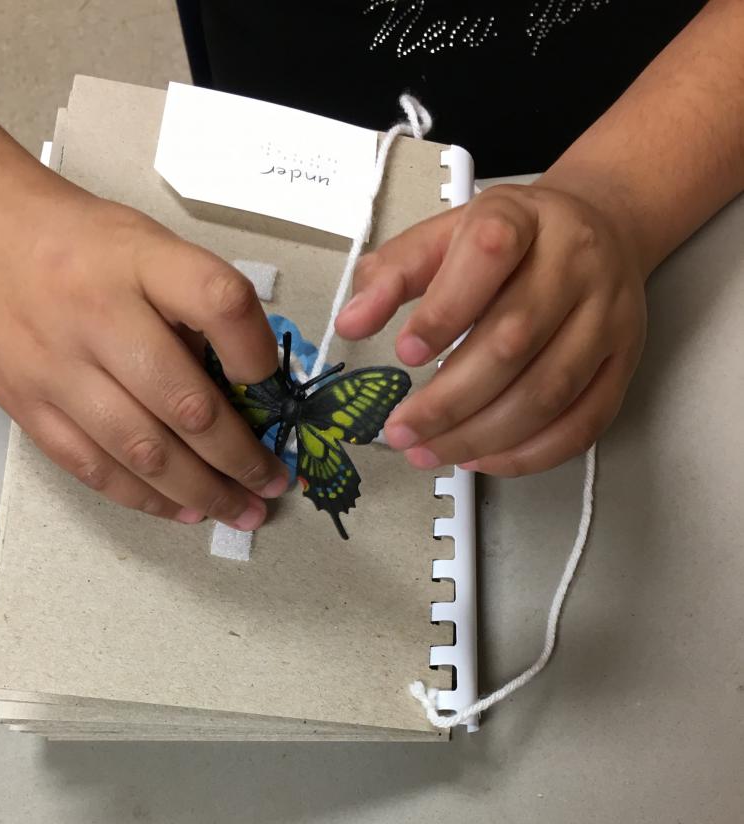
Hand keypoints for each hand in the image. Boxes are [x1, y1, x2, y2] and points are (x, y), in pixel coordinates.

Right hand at [0, 165, 288, 525]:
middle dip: (239, 456)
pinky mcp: (24, 404)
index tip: (271, 387)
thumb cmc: (77, 241)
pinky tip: (183, 510)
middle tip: (273, 483)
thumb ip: (192, 303)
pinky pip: (93, 467)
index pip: (217, 301)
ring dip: (201, 491)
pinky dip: (145, 497)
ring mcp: (54, 365)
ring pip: (141, 451)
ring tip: (241, 510)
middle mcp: (95, 313)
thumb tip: (247, 387)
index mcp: (137, 260)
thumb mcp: (145, 242)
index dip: (255, 351)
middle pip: (184, 402)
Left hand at [335, 183, 647, 474]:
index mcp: (525, 217)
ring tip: (430, 451)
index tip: (404, 352)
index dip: (445, 310)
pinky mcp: (623, 362)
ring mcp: (608, 316)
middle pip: (513, 342)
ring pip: (547, 392)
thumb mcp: (444, 235)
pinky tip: (483, 458)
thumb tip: (349, 323)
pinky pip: (582, 423)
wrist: (598, 229)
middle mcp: (576, 263)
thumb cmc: (511, 241)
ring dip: (481, 435)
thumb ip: (392, 273)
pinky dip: (529, 453)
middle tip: (401, 430)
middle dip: (448, 400)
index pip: (490, 254)